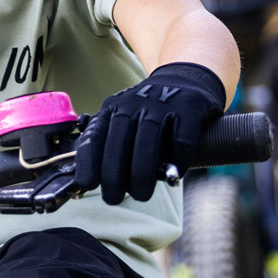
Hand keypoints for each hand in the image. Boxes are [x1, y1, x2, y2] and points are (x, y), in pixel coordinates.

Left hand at [73, 63, 226, 204]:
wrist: (186, 79)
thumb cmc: (150, 111)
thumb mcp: (124, 119)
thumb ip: (110, 144)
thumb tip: (93, 184)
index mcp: (113, 108)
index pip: (95, 136)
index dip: (88, 162)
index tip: (87, 184)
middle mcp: (134, 103)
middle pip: (119, 142)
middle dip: (113, 176)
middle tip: (114, 198)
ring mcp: (162, 103)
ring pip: (148, 141)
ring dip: (142, 173)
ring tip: (141, 195)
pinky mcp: (190, 106)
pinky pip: (181, 138)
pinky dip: (178, 160)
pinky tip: (175, 175)